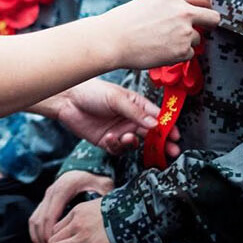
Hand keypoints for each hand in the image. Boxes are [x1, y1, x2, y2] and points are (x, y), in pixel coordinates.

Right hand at [29, 170, 113, 242]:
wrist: (85, 167)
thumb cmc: (95, 178)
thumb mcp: (103, 185)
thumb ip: (104, 198)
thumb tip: (107, 214)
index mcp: (63, 188)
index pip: (51, 215)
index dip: (50, 233)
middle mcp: (52, 191)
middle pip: (40, 219)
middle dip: (43, 239)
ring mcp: (47, 195)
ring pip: (34, 219)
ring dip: (37, 237)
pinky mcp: (46, 200)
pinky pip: (35, 217)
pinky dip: (36, 232)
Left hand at [43, 79, 179, 154]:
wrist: (66, 100)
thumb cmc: (91, 91)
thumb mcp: (115, 98)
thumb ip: (135, 112)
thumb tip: (156, 124)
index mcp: (136, 104)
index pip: (157, 116)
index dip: (168, 126)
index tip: (176, 135)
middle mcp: (130, 118)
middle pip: (151, 134)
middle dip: (161, 143)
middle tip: (170, 150)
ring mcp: (119, 130)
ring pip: (135, 144)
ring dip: (133, 143)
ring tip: (127, 137)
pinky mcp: (107, 141)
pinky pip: (118, 149)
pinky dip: (116, 146)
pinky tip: (109, 138)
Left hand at [43, 199, 115, 242]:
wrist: (134, 211)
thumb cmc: (119, 209)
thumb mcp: (97, 205)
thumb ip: (85, 214)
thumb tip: (79, 225)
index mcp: (77, 212)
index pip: (56, 227)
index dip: (53, 238)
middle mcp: (77, 224)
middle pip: (53, 237)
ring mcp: (85, 237)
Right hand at [104, 0, 219, 68]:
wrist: (111, 40)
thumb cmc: (124, 21)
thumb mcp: (150, 0)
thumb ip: (171, 2)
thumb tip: (188, 9)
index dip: (204, 6)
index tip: (202, 11)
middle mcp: (183, 10)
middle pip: (213, 18)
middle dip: (208, 24)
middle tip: (197, 28)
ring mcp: (185, 31)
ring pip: (198, 38)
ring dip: (185, 41)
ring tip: (163, 41)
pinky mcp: (182, 51)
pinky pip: (189, 54)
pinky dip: (178, 55)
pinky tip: (161, 50)